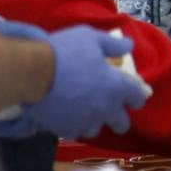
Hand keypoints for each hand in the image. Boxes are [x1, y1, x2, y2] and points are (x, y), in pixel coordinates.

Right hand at [12, 25, 150, 138]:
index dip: (137, 94)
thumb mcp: (91, 38)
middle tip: (112, 111)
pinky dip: (71, 125)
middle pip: (122, 123)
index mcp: (116, 87)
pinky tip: (65, 115)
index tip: (133, 93)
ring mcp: (84, 122)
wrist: (32, 73)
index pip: (138, 96)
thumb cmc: (65, 53)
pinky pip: (73, 131)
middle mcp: (105, 109)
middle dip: (119, 119)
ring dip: (93, 121)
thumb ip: (112, 44)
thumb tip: (129, 46)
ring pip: (96, 129)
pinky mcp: (64, 130)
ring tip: (84, 112)